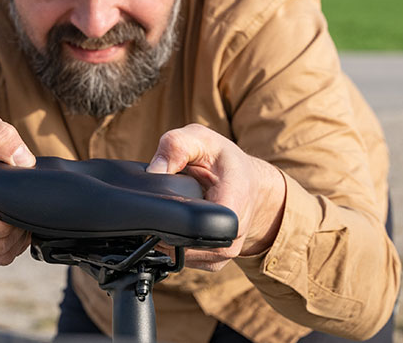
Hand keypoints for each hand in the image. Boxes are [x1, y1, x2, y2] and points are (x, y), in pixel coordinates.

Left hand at [147, 124, 286, 270]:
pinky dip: (173, 243)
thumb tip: (154, 171)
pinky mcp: (212, 262)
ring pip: (181, 255)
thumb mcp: (201, 139)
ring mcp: (223, 254)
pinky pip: (184, 260)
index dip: (175, 215)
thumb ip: (177, 145)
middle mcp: (233, 235)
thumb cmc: (224, 161)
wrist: (248, 183)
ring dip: (167, 234)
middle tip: (162, 203)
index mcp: (235, 202)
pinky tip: (175, 224)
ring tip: (172, 211)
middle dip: (165, 224)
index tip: (164, 200)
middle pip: (187, 243)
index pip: (204, 224)